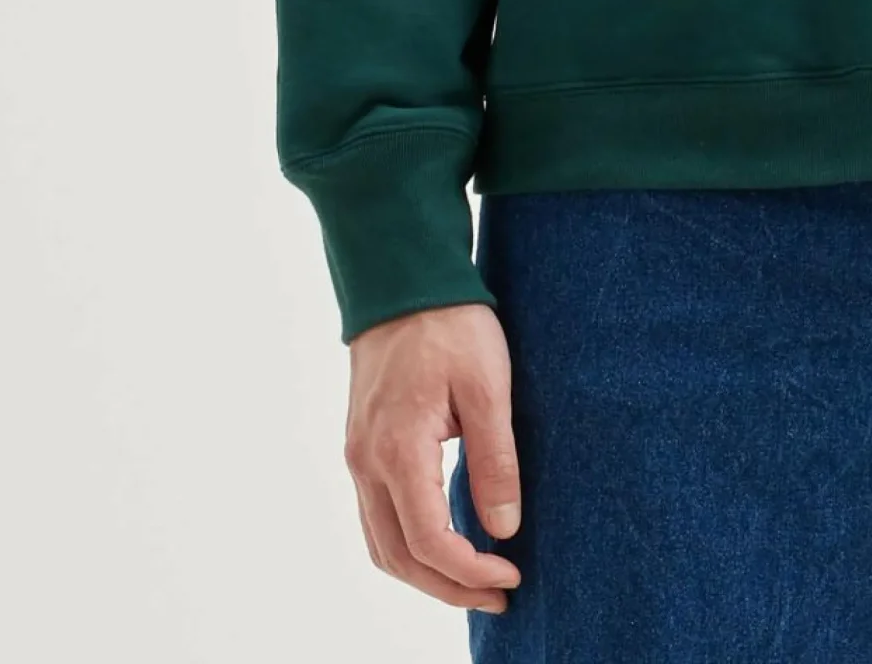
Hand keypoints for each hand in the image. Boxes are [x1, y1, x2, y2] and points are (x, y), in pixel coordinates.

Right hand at [344, 301, 525, 615]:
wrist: (403, 279)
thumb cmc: (451, 324)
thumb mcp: (488, 386)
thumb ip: (495, 461)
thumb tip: (504, 529)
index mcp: (397, 451)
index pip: (429, 541)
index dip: (471, 570)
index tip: (512, 574)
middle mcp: (367, 463)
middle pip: (399, 557)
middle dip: (449, 588)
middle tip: (500, 593)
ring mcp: (358, 456)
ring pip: (382, 544)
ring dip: (425, 574)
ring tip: (475, 580)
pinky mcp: (362, 446)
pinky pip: (376, 517)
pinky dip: (407, 545)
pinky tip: (443, 544)